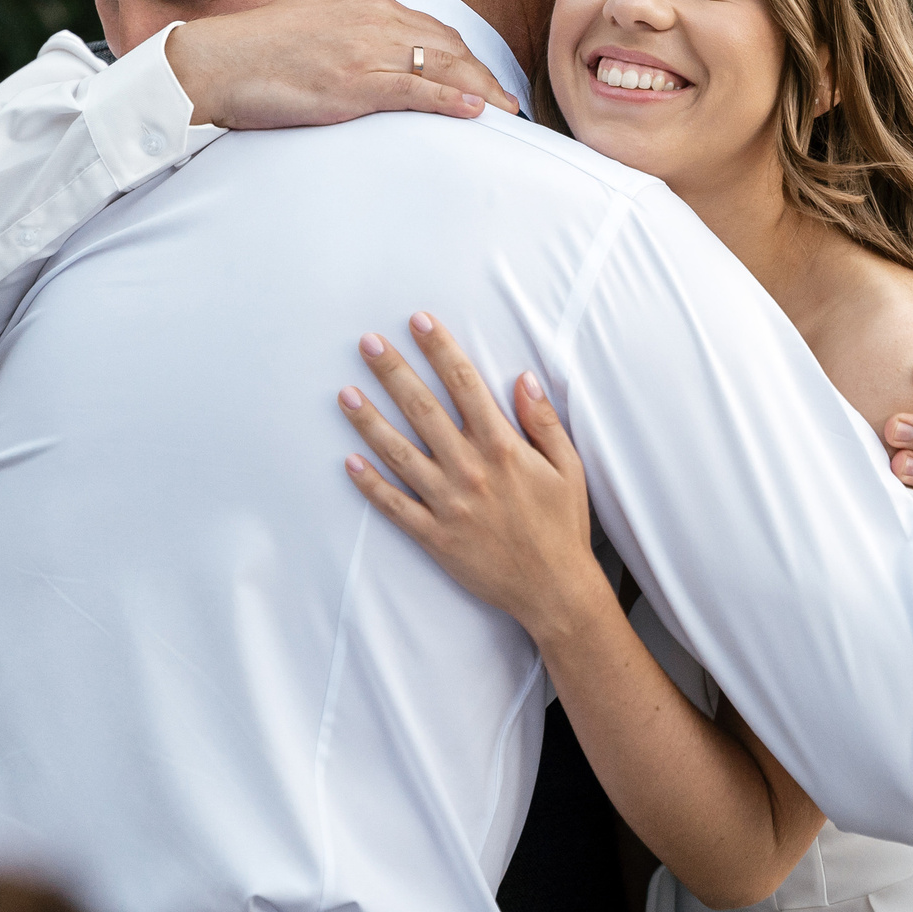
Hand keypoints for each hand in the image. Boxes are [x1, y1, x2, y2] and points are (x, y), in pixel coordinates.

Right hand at [167, 0, 520, 128]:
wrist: (214, 61)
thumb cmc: (253, 47)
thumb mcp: (309, 20)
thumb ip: (344, 27)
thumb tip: (362, 40)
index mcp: (364, 6)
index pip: (431, 28)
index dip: (464, 55)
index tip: (482, 76)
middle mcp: (372, 22)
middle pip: (449, 47)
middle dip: (484, 74)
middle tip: (509, 101)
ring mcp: (364, 52)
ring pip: (441, 67)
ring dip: (480, 90)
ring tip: (507, 111)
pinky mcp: (352, 84)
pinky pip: (413, 91)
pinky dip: (449, 100)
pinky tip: (474, 111)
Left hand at [338, 313, 606, 635]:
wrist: (554, 590)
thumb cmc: (563, 526)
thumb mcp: (567, 468)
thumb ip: (543, 422)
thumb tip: (523, 378)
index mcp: (503, 448)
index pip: (466, 385)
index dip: (441, 349)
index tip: (419, 321)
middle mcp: (470, 470)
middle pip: (423, 409)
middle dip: (393, 371)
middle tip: (367, 342)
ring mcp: (448, 504)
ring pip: (399, 454)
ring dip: (369, 422)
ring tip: (345, 394)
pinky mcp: (434, 536)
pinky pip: (395, 506)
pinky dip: (371, 485)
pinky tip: (349, 461)